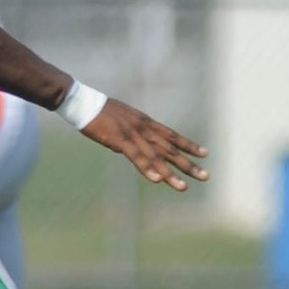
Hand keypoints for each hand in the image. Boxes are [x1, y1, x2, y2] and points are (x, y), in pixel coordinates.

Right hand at [81, 97, 209, 191]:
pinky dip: (147, 168)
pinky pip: (135, 156)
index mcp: (144, 122)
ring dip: (170, 173)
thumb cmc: (98, 111)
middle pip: (170, 149)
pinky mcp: (119, 139)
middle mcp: (143, 128)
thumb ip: (129, 134)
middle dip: (188, 164)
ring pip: (156, 156)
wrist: (83, 102)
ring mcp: (132, 134)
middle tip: (205, 176)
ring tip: (183, 187)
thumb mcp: (121, 119)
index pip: (172, 135)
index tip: (204, 154)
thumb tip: (129, 149)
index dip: (189, 145)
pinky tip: (157, 180)